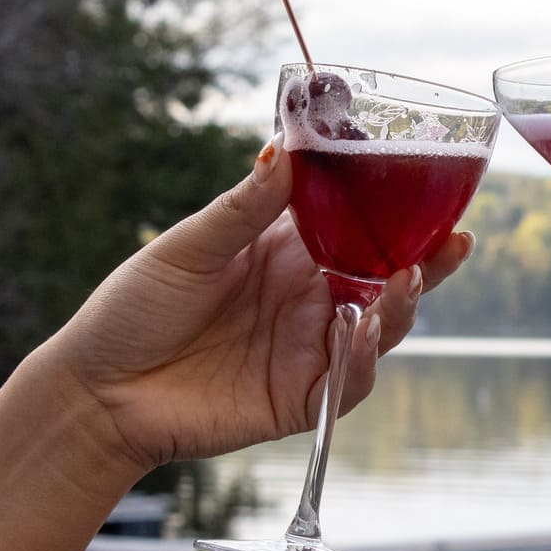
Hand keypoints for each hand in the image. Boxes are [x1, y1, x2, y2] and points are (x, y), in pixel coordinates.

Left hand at [46, 135, 473, 471]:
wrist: (96, 390)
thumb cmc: (134, 310)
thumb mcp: (188, 247)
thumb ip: (245, 209)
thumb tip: (285, 151)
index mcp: (286, 253)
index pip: (357, 227)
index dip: (398, 213)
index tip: (434, 190)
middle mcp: (308, 299)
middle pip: (385, 279)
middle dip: (427, 262)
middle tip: (454, 243)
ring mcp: (308, 350)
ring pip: (379, 329)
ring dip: (401, 307)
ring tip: (407, 281)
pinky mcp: (300, 399)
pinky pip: (348, 382)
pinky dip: (363, 360)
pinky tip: (361, 335)